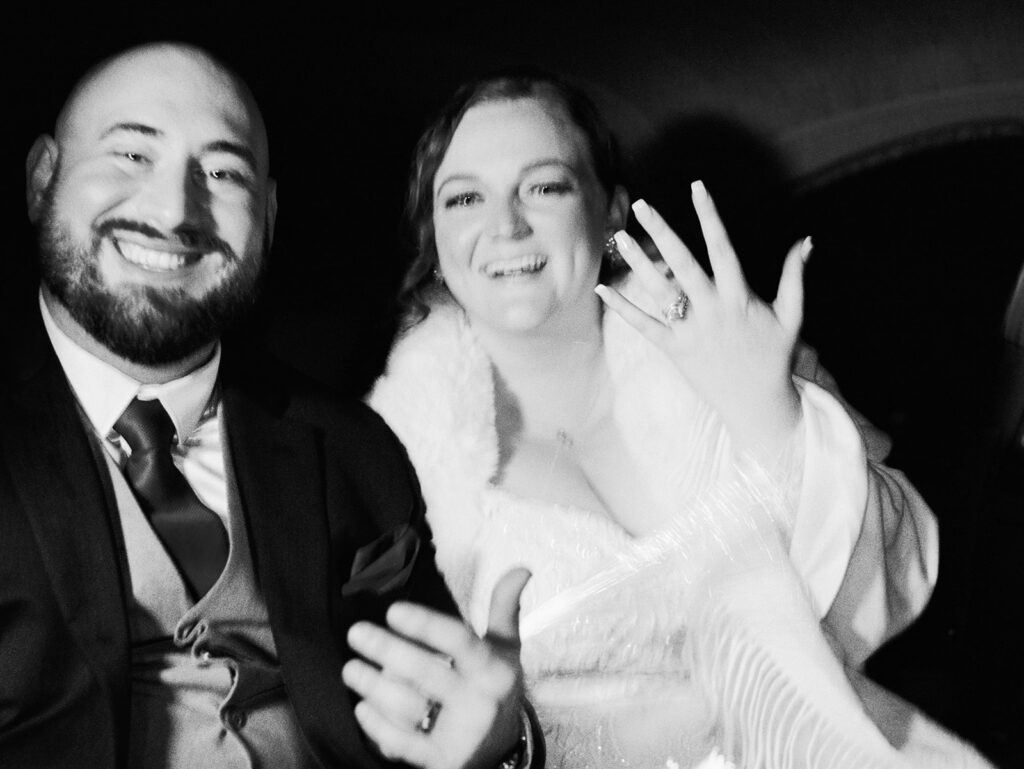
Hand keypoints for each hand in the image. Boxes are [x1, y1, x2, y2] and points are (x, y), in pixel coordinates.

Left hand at [342, 567, 530, 768]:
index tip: (393, 610)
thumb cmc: (494, 687)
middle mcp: (479, 702)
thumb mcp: (506, 649)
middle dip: (387, 651)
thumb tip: (520, 569)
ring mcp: (459, 735)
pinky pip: (402, 744)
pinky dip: (377, 725)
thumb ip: (504, 608)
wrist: (502, 748)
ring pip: (409, 709)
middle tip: (357, 633)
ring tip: (352, 669)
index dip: (426, 625)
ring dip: (374, 687)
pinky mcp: (441, 760)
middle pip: (427, 673)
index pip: (460, 642)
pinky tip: (362, 706)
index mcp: (493, 670)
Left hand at [595, 180, 809, 460]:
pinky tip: (602, 289)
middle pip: (684, 264)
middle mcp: (712, 311)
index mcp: (740, 298)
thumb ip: (795, 277)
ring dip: (638, 263)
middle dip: (663, 232)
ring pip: (660, 291)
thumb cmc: (774, 357)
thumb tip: (806, 240)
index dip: (710, 216)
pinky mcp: (674, 351)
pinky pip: (644, 327)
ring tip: (620, 236)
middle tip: (642, 204)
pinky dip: (623, 309)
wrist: (757, 405)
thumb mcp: (791, 316)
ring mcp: (691, 331)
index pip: (723, 248)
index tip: (698, 187)